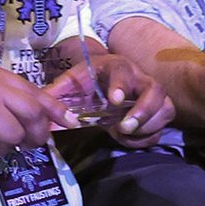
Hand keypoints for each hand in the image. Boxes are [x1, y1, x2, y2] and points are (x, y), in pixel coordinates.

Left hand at [46, 45, 173, 145]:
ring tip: (125, 133)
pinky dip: (147, 137)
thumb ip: (57, 92)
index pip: (124, 72)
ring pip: (165, 110)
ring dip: (147, 126)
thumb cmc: (92, 78)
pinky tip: (130, 138)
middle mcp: (140, 79)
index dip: (121, 85)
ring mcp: (153, 96)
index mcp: (118, 67)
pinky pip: (161, 128)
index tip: (114, 100)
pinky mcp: (158, 112)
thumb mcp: (73, 80)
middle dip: (143, 111)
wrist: (110, 77)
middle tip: (125, 126)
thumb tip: (39, 107)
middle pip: (156, 91)